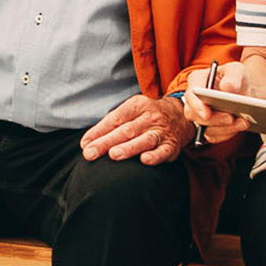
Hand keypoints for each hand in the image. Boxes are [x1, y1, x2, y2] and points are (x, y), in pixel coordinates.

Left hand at [80, 94, 195, 164]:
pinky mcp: (171, 145)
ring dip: (129, 148)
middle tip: (91, 153)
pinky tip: (144, 160)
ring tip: (113, 154)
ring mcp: (162, 131)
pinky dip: (154, 156)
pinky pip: (163, 151)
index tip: (85, 144)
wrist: (180, 116)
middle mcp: (150, 117)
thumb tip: (86, 143)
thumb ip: (110, 125)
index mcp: (137, 105)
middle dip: (107, 142)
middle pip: (126, 130)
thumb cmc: (146, 117)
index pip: (115, 119)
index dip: (99, 131)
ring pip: (144, 139)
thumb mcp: (130, 112)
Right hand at [182, 62, 249, 144]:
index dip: (196, 105)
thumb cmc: (236, 78)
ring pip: (206, 128)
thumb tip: (227, 87)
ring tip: (243, 122)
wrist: (245, 92)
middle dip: (213, 119)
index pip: (190, 94)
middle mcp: (195, 100)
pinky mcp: (210, 128)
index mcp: (197, 81)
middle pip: (194, 115)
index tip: (207, 113)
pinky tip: (240, 126)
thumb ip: (233, 76)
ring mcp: (201, 115)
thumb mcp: (237, 70)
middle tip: (230, 118)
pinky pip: (215, 136)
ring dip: (225, 128)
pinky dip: (228, 133)